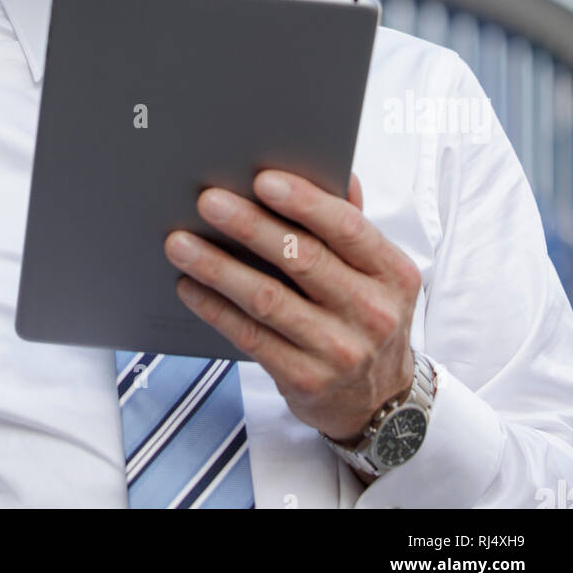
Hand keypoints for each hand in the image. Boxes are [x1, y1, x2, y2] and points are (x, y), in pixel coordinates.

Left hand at [163, 170, 420, 443]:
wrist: (379, 400)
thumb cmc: (365, 315)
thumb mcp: (377, 273)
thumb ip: (353, 222)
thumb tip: (337, 171)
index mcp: (392, 273)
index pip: (347, 227)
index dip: (304, 201)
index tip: (262, 179)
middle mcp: (372, 312)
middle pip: (302, 259)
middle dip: (250, 226)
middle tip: (208, 200)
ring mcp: (339, 351)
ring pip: (267, 300)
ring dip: (219, 267)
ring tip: (180, 242)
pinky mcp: (306, 381)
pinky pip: (250, 337)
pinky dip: (215, 309)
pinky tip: (190, 286)